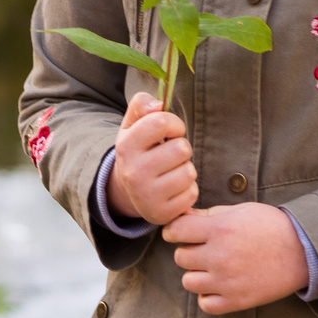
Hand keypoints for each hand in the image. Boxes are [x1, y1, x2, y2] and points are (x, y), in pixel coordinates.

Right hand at [108, 92, 196, 226]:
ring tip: (170, 171)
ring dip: (185, 169)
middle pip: (181, 148)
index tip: (171, 131)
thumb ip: (142, 104)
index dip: (174, 124)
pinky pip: (191, 193)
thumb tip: (158, 104)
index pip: (161, 121)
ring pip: (189, 172)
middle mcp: (133, 172)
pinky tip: (173, 189)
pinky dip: (187, 190)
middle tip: (169, 155)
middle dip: (181, 148)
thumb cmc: (139, 150)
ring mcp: (146, 196)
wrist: (129, 190)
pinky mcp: (161, 214)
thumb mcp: (133, 124)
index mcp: (126, 146)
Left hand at [164, 204, 309, 314]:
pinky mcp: (236, 301)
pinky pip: (205, 304)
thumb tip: (183, 217)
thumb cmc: (272, 226)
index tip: (183, 232)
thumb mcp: (241, 211)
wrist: (303, 251)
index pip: (175, 231)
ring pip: (188, 282)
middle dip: (190, 251)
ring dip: (197, 274)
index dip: (175, 230)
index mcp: (220, 229)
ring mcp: (227, 281)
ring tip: (213, 267)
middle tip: (205, 248)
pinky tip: (219, 285)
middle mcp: (219, 256)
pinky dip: (208, 296)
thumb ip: (210, 215)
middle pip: (180, 257)